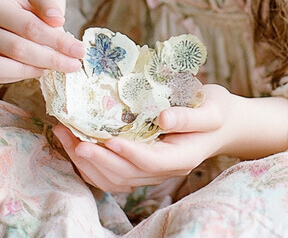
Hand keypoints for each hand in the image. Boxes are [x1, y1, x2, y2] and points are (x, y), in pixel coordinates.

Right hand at [0, 0, 83, 83]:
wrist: (11, 17)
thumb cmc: (29, 6)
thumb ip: (50, 3)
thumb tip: (56, 21)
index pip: (29, 26)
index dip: (57, 40)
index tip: (79, 50)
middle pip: (17, 48)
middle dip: (51, 58)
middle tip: (74, 64)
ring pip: (1, 67)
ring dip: (33, 70)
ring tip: (54, 66)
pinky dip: (19, 76)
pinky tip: (38, 69)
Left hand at [53, 83, 236, 193]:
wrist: (222, 122)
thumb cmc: (218, 110)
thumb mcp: (213, 108)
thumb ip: (190, 115)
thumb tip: (163, 118)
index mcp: (181, 156)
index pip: (150, 162)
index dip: (128, 153)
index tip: (107, 139)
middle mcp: (164, 169)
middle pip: (125, 175)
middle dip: (96, 158)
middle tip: (72, 137)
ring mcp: (151, 170)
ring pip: (114, 179)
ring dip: (87, 162)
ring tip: (65, 136)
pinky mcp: (141, 163)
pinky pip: (112, 172)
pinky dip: (91, 162)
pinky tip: (75, 143)